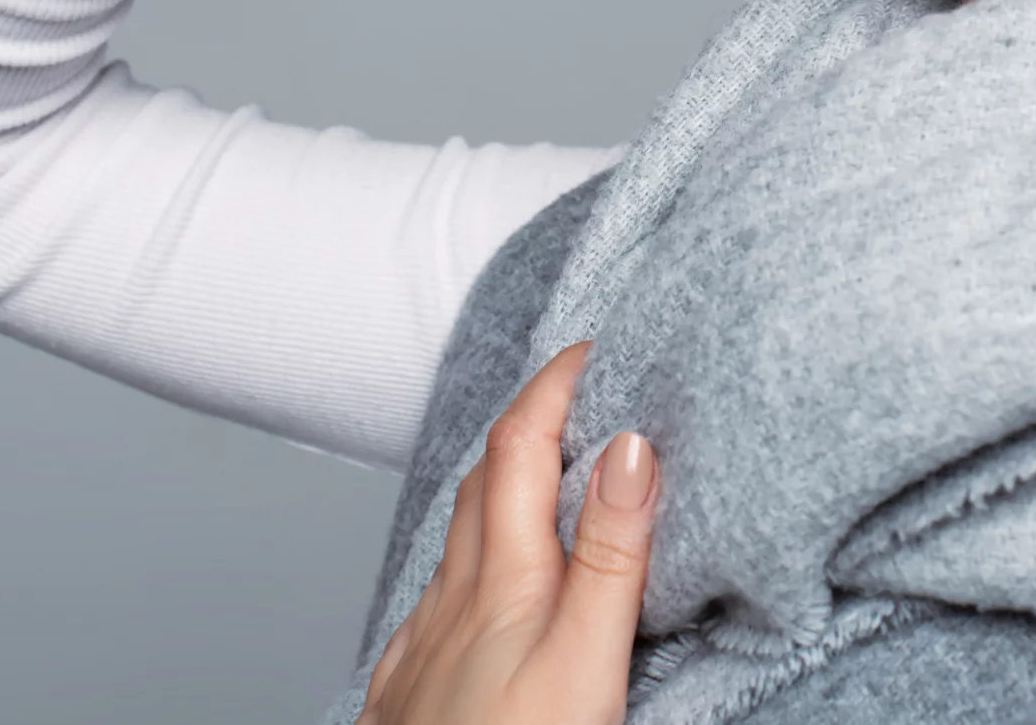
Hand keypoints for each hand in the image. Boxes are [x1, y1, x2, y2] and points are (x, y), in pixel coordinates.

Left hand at [357, 341, 656, 724]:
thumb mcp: (586, 661)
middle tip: (579, 392)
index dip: (554, 385)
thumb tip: (628, 440)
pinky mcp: (408, 700)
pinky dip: (466, 570)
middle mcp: (452, 603)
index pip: (519, 447)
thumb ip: (608, 555)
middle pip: (480, 484)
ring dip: (495, 493)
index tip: (597, 346)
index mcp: (501, 581)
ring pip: (454, 545)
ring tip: (539, 480)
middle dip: (526, 423)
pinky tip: (474, 597)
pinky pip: (431, 606)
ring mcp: (422, 651)